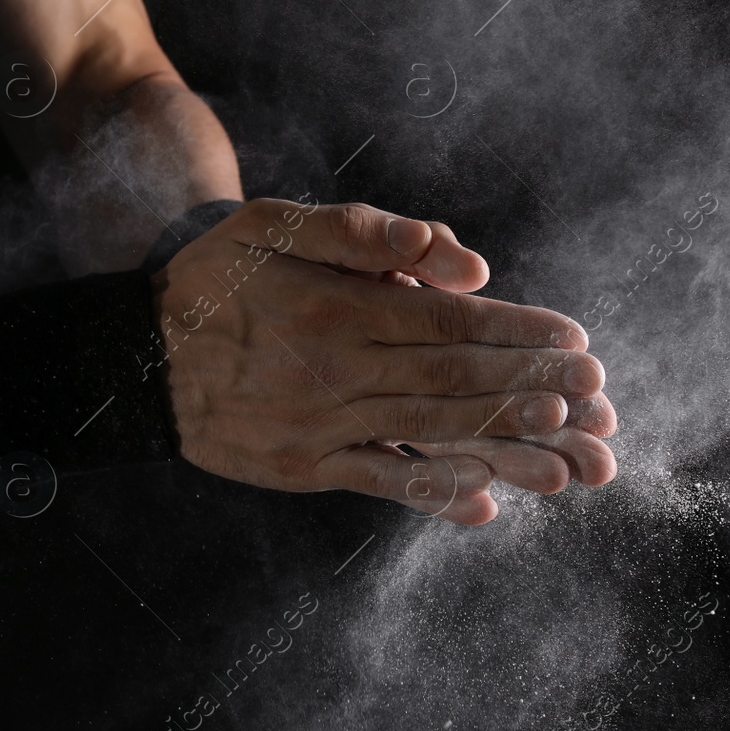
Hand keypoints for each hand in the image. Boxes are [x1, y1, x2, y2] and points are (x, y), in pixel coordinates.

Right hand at [153, 198, 615, 524]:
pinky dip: (435, 492)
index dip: (518, 334)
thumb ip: (362, 232)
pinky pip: (382, 480)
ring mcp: (324, 427)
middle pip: (455, 381)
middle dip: (533, 390)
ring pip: (432, 434)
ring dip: (507, 445)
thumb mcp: (271, 225)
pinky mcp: (307, 467)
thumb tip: (457, 256)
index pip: (449, 322)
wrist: (132, 360)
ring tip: (571, 455)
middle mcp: (340, 370)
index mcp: (340, 307)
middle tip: (597, 399)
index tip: (577, 344)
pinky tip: (486, 504)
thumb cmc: (211, 279)